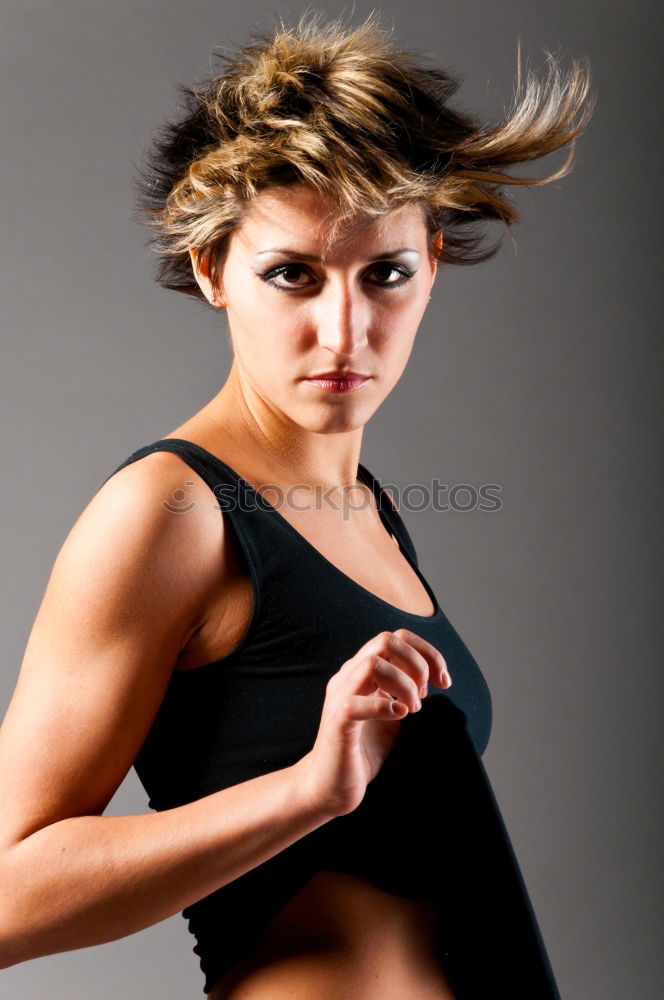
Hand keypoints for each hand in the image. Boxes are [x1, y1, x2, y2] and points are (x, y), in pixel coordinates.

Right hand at [297, 628, 451, 817]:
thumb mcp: (394, 713)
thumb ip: (407, 692)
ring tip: (411, 710)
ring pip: (373, 664)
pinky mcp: (337, 722)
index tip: (444, 681)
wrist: (331, 786)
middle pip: (386, 641)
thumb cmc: (364, 750)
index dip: (427, 653)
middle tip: (424, 696)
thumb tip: (437, 679)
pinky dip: (384, 707)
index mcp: (362, 671)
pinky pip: (356, 703)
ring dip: (403, 685)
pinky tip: (398, 717)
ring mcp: (340, 697)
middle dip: (417, 665)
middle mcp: (349, 677)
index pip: (396, 638)